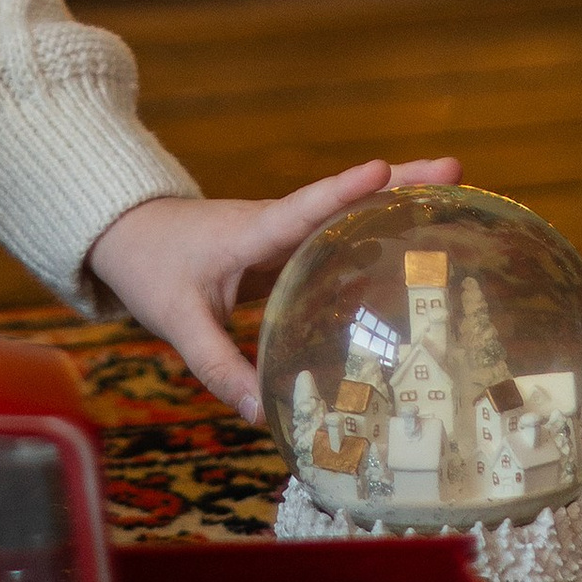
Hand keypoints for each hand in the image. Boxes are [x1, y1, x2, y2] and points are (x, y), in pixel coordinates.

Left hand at [87, 156, 461, 423]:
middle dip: (400, 183)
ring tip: (456, 194)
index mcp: (253, 231)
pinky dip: (375, 229)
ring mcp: (283, 233)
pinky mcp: (284, 247)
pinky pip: (336, 234)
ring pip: (346, 212)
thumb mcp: (178, 321)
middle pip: (346, 200)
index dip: (344, 191)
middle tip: (457, 167)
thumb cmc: (149, 267)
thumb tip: (262, 414)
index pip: (305, 208)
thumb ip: (218, 365)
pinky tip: (411, 247)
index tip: (386, 169)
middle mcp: (276, 224)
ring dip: (397, 200)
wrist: (123, 233)